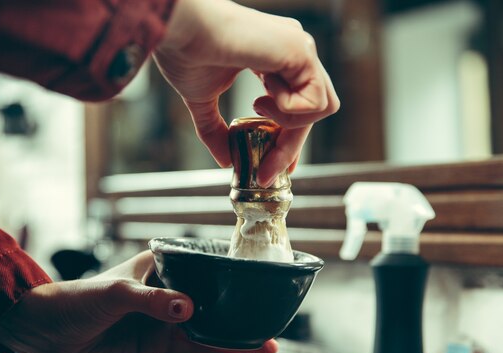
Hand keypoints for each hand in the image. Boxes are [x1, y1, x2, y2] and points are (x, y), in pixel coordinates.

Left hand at [0, 251, 276, 352]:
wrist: (45, 333)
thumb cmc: (75, 298)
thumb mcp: (114, 292)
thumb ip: (151, 300)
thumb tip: (187, 309)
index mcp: (160, 265)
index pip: (203, 265)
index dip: (231, 274)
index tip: (259, 281)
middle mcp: (167, 291)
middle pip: (212, 300)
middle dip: (240, 311)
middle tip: (271, 319)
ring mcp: (163, 318)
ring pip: (206, 328)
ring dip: (234, 337)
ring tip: (265, 344)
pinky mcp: (156, 343)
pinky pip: (191, 349)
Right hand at [155, 0, 339, 186]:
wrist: (180, 30)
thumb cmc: (187, 52)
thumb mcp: (203, 101)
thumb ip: (216, 129)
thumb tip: (226, 160)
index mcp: (275, 60)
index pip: (298, 105)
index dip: (289, 139)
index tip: (273, 167)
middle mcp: (293, 53)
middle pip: (311, 112)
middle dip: (289, 147)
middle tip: (266, 172)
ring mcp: (300, 49)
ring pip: (321, 108)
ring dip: (289, 124)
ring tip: (257, 111)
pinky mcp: (301, 51)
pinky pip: (315, 101)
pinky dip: (289, 111)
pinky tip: (261, 96)